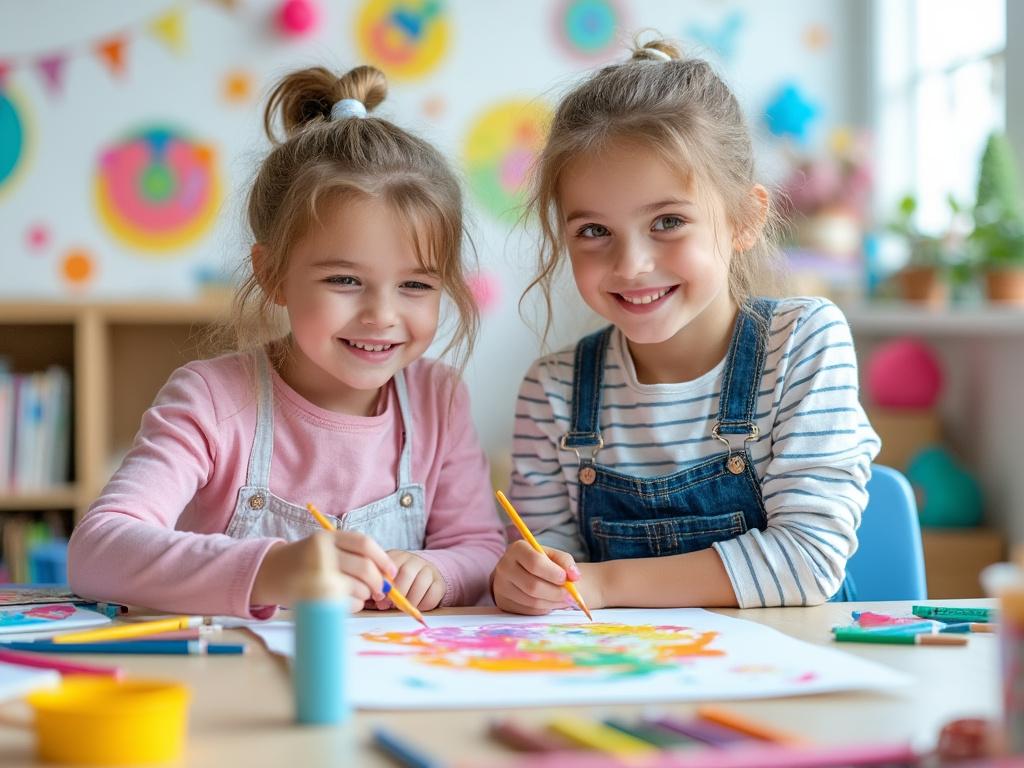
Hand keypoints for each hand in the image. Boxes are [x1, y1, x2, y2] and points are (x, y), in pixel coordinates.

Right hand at [251, 530, 396, 609]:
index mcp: (327, 537)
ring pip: (357, 587)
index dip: (383, 558)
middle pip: (364, 567)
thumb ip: (352, 555)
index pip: (364, 543)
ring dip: (365, 595)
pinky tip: (347, 602)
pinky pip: (346, 604)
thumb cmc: (305, 561)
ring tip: (360, 595)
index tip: (392, 572)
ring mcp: (315, 575)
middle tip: (382, 591)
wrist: (268, 572)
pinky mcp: (313, 596)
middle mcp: (321, 553)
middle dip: (378, 581)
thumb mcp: (325, 548)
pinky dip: (354, 605)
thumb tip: (387, 575)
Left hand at [371, 550, 446, 611]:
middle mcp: (415, 560)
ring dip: (410, 601)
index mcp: (399, 556)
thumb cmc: (399, 580)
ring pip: (420, 585)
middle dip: (398, 593)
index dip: (384, 583)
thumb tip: (378, 598)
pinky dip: (423, 605)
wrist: (424, 575)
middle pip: (407, 574)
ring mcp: (430, 570)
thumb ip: (380, 585)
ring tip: (403, 607)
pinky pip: (432, 595)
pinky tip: (416, 605)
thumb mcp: (387, 577)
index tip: (379, 597)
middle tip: (391, 605)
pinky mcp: (440, 583)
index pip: (391, 565)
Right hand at [491, 539, 599, 614]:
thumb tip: (575, 576)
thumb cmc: (542, 563)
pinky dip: (544, 609)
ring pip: (532, 601)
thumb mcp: (553, 556)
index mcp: (517, 549)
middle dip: (556, 592)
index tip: (566, 579)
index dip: (553, 573)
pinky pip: (528, 611)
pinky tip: (551, 603)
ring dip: (553, 603)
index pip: (535, 563)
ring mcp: (501, 587)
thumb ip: (566, 562)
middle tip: (570, 595)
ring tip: (563, 599)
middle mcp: (504, 567)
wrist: (524, 573)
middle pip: (533, 585)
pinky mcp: (503, 603)